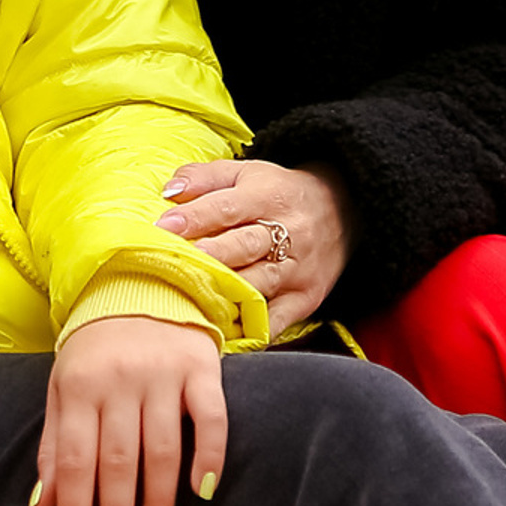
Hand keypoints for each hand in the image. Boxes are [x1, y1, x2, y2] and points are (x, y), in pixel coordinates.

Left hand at [34, 316, 227, 505]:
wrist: (137, 285)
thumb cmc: (94, 352)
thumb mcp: (62, 389)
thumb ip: (52, 446)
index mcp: (79, 386)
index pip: (72, 457)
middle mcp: (118, 379)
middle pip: (116, 459)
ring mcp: (162, 373)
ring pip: (160, 448)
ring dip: (158, 501)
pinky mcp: (200, 368)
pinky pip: (210, 417)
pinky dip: (208, 456)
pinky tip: (202, 492)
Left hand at [156, 159, 352, 332]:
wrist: (342, 210)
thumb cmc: (277, 192)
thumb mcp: (244, 172)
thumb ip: (204, 177)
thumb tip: (169, 191)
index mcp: (267, 196)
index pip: (226, 207)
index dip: (194, 218)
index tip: (163, 228)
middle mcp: (287, 232)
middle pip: (244, 246)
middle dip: (211, 256)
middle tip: (178, 262)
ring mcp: (298, 270)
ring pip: (259, 284)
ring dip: (226, 293)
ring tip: (192, 299)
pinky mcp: (306, 298)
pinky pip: (277, 319)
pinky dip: (250, 329)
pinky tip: (222, 334)